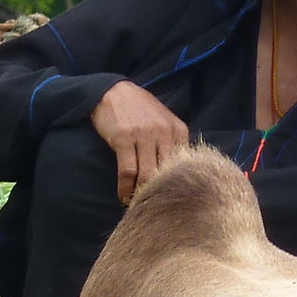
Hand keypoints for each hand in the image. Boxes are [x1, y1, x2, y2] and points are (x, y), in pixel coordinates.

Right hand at [90, 80, 189, 201]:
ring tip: (135, 203)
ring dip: (140, 194)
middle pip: (167, 173)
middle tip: (151, 205)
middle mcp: (165, 132)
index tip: (167, 197)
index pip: (183, 165)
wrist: (113, 91)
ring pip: (147, 175)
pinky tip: (123, 195)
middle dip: (159, 192)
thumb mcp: (164, 122)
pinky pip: (128, 172)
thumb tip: (177, 174)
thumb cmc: (140, 110)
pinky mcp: (124, 139)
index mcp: (179, 130)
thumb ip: (173, 144)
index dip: (174, 185)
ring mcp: (144, 135)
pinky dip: (125, 188)